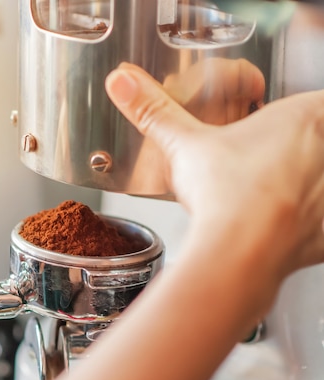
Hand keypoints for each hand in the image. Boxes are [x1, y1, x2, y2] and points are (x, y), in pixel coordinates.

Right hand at [106, 62, 323, 285]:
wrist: (238, 253)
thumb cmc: (225, 196)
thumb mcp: (183, 144)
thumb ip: (154, 110)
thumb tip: (122, 81)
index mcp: (306, 116)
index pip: (317, 102)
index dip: (296, 117)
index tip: (274, 132)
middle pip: (321, 139)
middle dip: (300, 150)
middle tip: (263, 166)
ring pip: (322, 178)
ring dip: (305, 183)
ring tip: (268, 196)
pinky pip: (319, 220)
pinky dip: (306, 222)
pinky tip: (277, 225)